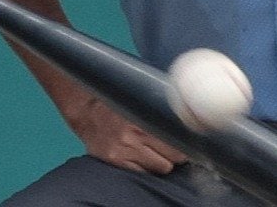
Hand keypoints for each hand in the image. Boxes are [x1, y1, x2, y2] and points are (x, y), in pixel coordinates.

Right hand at [68, 96, 186, 173]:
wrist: (86, 110)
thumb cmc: (117, 104)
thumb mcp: (140, 103)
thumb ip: (160, 113)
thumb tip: (184, 125)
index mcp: (145, 116)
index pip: (178, 138)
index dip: (186, 143)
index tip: (189, 144)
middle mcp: (135, 134)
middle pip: (174, 156)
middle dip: (176, 154)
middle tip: (173, 149)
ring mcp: (125, 149)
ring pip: (162, 167)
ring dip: (163, 162)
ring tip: (157, 154)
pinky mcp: (116, 160)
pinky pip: (142, 173)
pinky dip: (146, 168)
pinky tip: (142, 159)